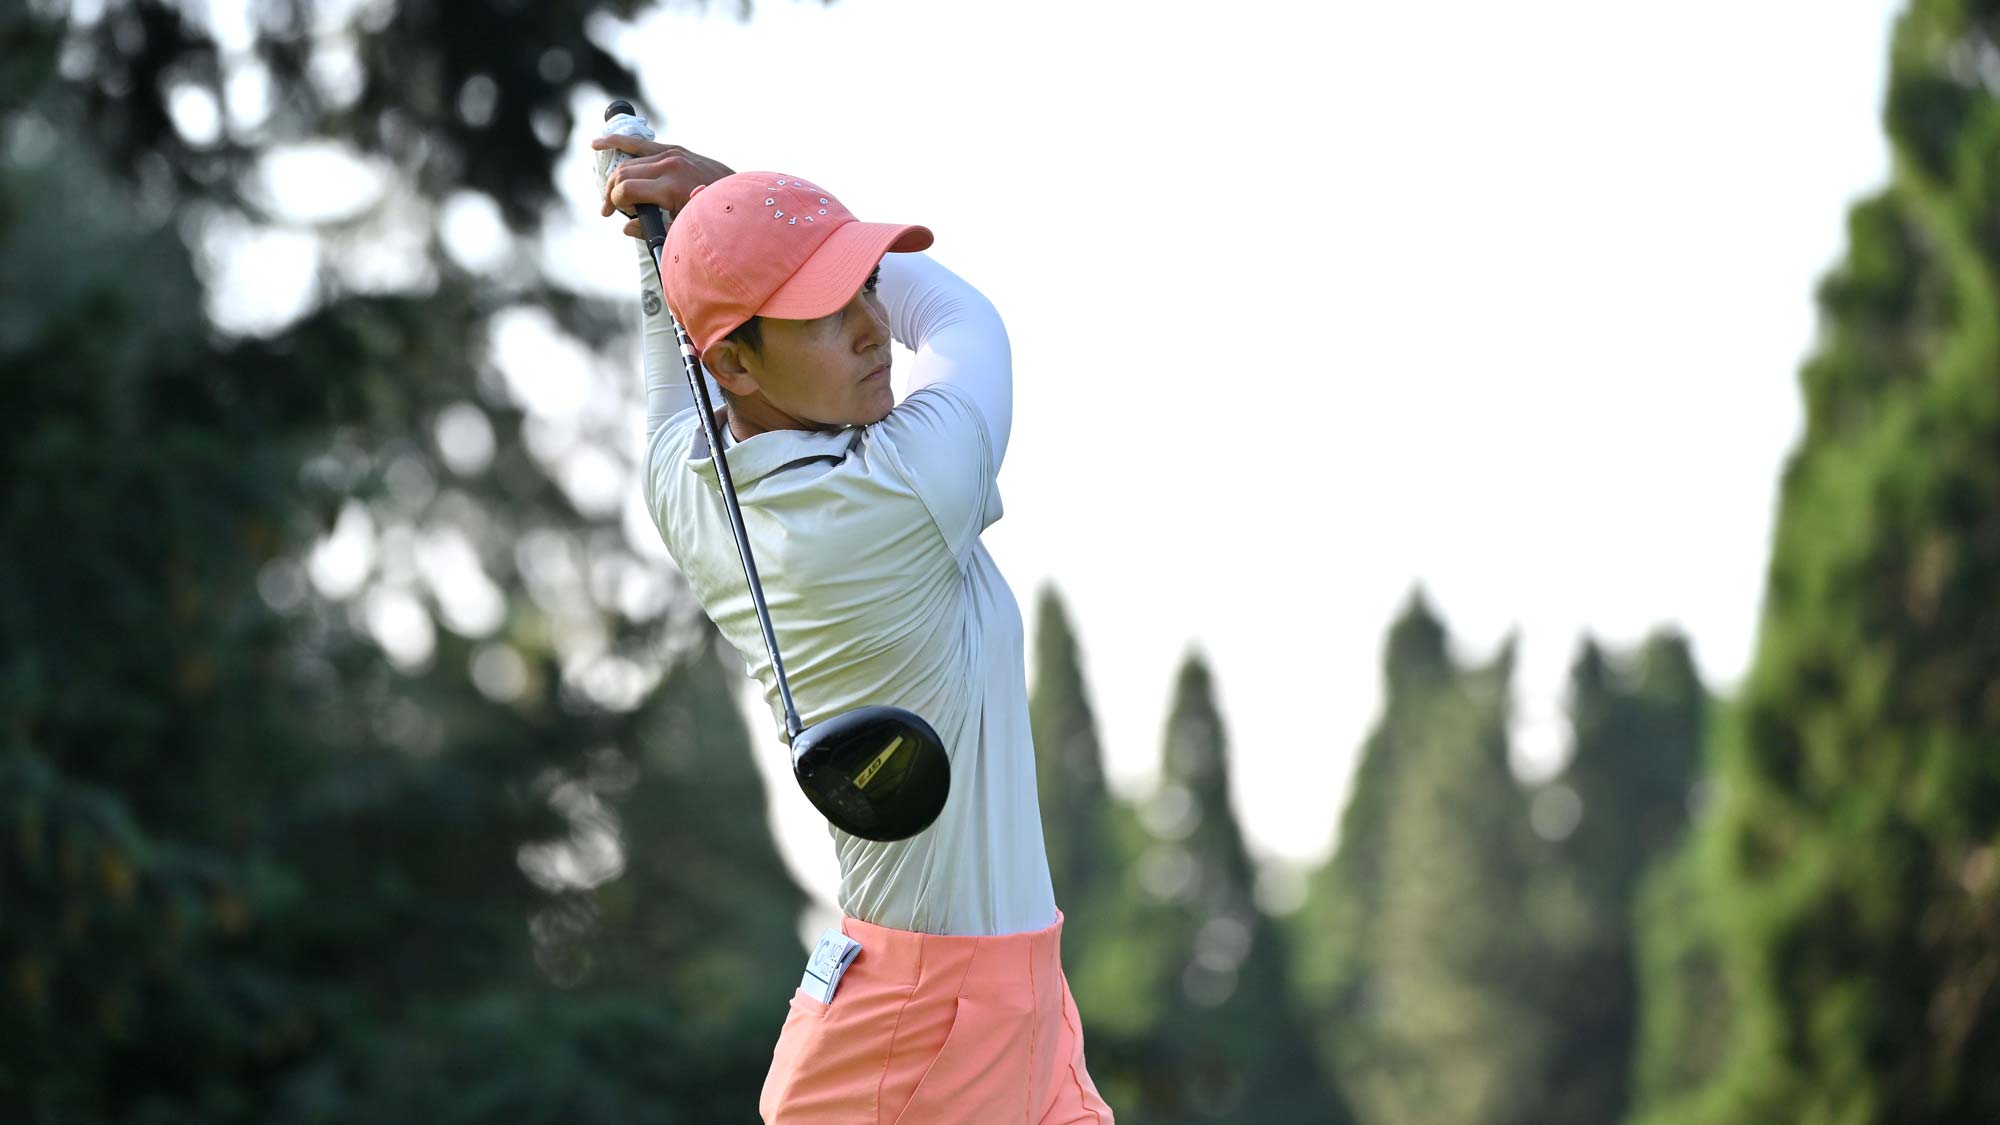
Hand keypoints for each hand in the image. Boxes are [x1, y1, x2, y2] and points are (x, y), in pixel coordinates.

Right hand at [591, 134, 734, 237]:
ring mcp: (672, 154)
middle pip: (623, 173)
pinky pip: (639, 144)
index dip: (617, 203)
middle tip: (610, 210)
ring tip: (609, 195)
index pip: (626, 189)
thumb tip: (626, 227)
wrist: (739, 197)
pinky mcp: (675, 149)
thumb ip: (653, 230)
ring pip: (628, 160)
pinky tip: (596, 144)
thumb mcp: (683, 230)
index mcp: (670, 187)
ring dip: (614, 178)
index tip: (620, 214)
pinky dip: (617, 142)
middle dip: (611, 192)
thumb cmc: (712, 218)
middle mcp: (669, 166)